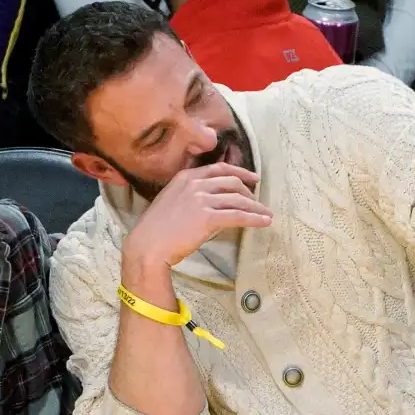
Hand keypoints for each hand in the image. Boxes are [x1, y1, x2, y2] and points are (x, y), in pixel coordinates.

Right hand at [124, 162, 272, 268]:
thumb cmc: (155, 229)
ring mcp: (202, 199)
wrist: (148, 245)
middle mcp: (195, 184)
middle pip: (232, 182)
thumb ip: (188, 195)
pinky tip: (263, 222)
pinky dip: (254, 218)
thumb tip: (209, 202)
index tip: (253, 178)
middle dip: (249, 192)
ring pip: (238, 199)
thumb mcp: (170, 201)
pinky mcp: (208, 217)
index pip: (219, 169)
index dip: (240, 172)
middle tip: (259, 202)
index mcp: (185, 177)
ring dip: (256, 207)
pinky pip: (238, 215)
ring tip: (266, 215)